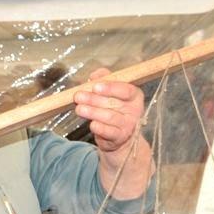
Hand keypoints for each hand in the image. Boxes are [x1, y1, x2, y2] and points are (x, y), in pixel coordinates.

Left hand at [74, 68, 152, 199]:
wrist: (119, 136)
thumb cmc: (114, 109)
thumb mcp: (111, 92)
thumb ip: (104, 79)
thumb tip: (94, 75)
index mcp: (135, 96)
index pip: (126, 89)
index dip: (110, 87)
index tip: (95, 86)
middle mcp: (135, 110)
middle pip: (114, 103)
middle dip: (93, 99)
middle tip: (78, 96)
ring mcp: (128, 125)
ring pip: (109, 117)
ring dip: (92, 112)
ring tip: (79, 109)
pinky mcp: (120, 137)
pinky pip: (108, 132)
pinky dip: (99, 128)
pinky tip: (92, 124)